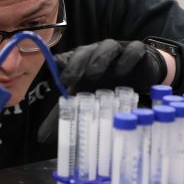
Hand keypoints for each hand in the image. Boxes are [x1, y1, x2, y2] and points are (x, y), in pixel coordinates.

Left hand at [37, 39, 166, 143]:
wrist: (141, 79)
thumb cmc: (107, 88)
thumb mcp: (85, 102)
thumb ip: (64, 116)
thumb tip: (42, 138)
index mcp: (80, 64)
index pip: (66, 58)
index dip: (60, 65)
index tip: (59, 80)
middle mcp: (95, 54)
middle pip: (83, 51)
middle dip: (75, 64)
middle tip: (70, 80)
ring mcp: (117, 51)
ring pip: (107, 46)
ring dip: (98, 58)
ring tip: (94, 74)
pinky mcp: (137, 51)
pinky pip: (133, 49)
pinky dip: (127, 57)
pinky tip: (122, 71)